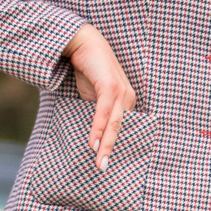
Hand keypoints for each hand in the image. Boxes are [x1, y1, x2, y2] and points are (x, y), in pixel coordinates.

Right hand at [66, 24, 136, 168]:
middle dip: (112, 150)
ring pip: (115, 122)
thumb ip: (97, 113)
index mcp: (126, 101)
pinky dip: (99, 127)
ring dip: (106, 143)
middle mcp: (128, 96)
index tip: (108, 162)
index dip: (115, 145)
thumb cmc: (87, 70)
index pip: (123, 127)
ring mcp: (121, 90)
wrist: (82, 42)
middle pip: (121, 128)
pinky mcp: (110, 85)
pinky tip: (94, 141)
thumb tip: (94, 136)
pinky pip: (104, 111)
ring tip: (100, 161)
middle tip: (104, 169)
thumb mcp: (92, 96)